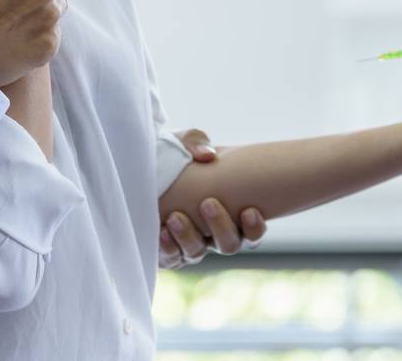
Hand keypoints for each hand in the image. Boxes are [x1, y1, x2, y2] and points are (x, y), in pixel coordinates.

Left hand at [158, 129, 266, 268]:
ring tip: (175, 217)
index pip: (252, 232)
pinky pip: (172, 259)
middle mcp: (214, 233)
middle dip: (220, 227)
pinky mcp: (168, 250)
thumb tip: (207, 156)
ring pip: (197, 253)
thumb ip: (196, 142)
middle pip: (228, 245)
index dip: (254, 228)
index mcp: (231, 212)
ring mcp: (191, 244)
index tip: (249, 210)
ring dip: (189, 236)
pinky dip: (168, 248)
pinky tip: (161, 231)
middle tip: (208, 203)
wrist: (147, 167)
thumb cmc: (175, 157)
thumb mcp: (185, 142)